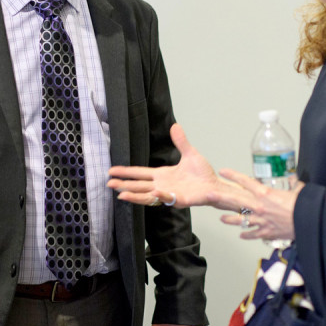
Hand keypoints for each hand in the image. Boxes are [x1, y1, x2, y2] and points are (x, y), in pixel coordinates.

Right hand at [107, 124, 228, 207]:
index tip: (112, 171)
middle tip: (109, 184)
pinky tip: (154, 192)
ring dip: (135, 196)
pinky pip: (168, 199)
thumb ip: (181, 142)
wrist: (215, 185)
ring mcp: (169, 194)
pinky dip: (161, 196)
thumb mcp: (189, 154)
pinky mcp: (180, 200)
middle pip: (139, 186)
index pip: (139, 174)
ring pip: (148, 196)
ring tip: (121, 195)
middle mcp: (162, 185)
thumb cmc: (202, 173)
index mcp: (162, 174)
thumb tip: (175, 125)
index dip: (126, 173)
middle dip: (124, 186)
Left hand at [211, 169, 302, 240]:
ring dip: (230, 219)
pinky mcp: (266, 232)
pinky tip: (241, 234)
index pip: (245, 182)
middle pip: (235, 201)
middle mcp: (259, 206)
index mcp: (265, 193)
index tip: (223, 171)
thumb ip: (293, 185)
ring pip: (240, 220)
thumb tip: (296, 182)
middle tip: (209, 195)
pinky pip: (253, 234)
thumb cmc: (304, 205)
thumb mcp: (298, 191)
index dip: (233, 176)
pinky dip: (247, 234)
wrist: (309, 222)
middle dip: (221, 198)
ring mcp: (261, 220)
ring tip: (222, 219)